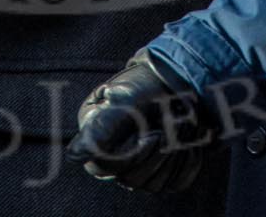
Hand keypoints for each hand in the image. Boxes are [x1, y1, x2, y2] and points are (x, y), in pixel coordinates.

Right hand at [68, 49, 217, 192]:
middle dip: (158, 153)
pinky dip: (188, 161)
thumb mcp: (125, 101)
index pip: (102, 167)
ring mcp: (140, 168)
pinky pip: (176, 182)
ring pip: (153, 184)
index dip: (130, 156)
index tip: (153, 135)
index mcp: (96, 137)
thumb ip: (101, 129)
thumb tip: (74, 156)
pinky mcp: (164, 173)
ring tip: (184, 124)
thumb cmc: (147, 86)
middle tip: (175, 122)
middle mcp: (115, 158)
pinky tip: (191, 138)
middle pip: (130, 179)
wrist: (179, 81)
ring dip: (175, 155)